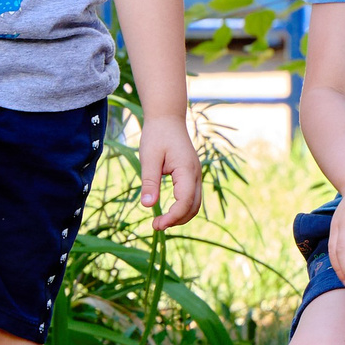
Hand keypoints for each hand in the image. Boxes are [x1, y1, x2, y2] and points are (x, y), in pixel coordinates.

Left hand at [136, 114, 204, 229]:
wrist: (167, 119)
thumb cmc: (157, 136)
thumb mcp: (149, 158)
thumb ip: (149, 182)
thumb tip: (147, 205)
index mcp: (187, 170)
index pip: (185, 201)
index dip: (173, 217)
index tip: (156, 224)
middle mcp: (196, 174)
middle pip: (194, 207)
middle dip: (177, 220)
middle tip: (156, 225)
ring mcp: (196, 175)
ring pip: (195, 203)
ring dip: (181, 216)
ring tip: (161, 220)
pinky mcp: (192, 175)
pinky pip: (192, 196)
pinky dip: (183, 208)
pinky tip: (168, 210)